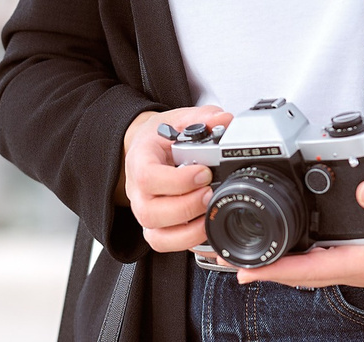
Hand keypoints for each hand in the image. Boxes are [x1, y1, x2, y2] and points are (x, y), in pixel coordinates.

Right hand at [118, 105, 234, 253]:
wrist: (148, 149)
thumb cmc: (160, 138)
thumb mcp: (178, 119)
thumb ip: (203, 118)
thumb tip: (225, 120)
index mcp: (140, 162)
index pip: (148, 177)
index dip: (177, 180)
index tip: (204, 172)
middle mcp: (138, 193)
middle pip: (151, 213)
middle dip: (187, 208)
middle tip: (210, 193)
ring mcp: (146, 214)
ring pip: (158, 236)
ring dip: (189, 231)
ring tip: (210, 214)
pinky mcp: (158, 229)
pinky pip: (168, 246)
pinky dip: (190, 243)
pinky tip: (209, 230)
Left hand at [233, 181, 363, 288]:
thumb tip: (362, 189)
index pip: (314, 270)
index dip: (278, 270)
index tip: (248, 270)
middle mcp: (362, 270)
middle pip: (303, 276)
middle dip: (268, 271)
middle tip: (231, 264)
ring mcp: (363, 268)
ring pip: (312, 271)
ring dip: (281, 267)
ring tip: (250, 258)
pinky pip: (325, 264)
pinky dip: (302, 260)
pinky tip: (291, 249)